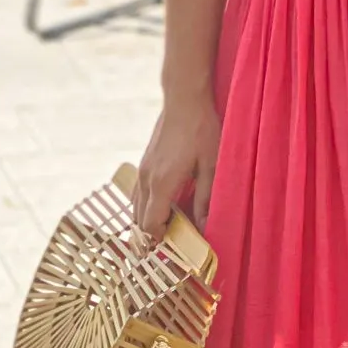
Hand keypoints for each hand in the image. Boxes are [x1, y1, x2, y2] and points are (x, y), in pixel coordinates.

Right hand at [133, 91, 221, 239]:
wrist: (184, 99)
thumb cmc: (202, 130)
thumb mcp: (212, 166)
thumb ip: (206, 199)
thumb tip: (204, 227)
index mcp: (162, 183)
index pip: (150, 224)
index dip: (159, 240)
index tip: (175, 248)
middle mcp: (146, 179)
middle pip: (138, 220)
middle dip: (151, 235)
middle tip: (170, 246)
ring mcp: (142, 169)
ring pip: (135, 207)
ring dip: (147, 221)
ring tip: (167, 230)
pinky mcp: (144, 162)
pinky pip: (138, 193)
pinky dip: (145, 206)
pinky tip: (164, 207)